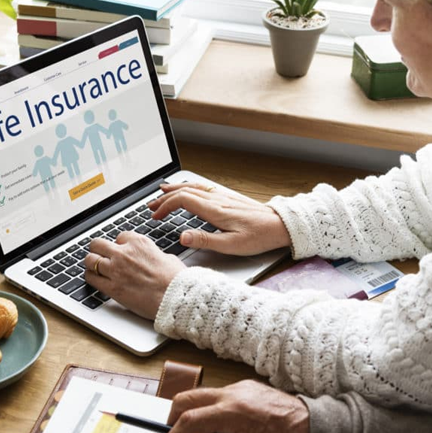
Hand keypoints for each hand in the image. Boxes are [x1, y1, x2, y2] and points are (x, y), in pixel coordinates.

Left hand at [83, 232, 185, 319]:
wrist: (175, 297)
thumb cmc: (175, 280)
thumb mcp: (167, 258)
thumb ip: (153, 254)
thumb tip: (152, 257)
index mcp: (139, 243)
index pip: (120, 236)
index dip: (119, 244)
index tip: (120, 249)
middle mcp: (124, 254)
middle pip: (98, 244)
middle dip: (98, 249)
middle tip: (99, 254)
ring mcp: (116, 270)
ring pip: (90, 260)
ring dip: (91, 263)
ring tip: (93, 267)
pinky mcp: (112, 288)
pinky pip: (91, 278)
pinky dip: (91, 277)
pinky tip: (94, 279)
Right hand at [148, 182, 290, 255]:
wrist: (280, 225)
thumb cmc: (259, 237)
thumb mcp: (231, 245)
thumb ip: (205, 240)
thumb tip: (182, 237)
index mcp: (215, 211)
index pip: (182, 201)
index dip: (165, 206)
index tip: (156, 216)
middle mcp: (217, 200)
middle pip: (185, 191)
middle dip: (165, 198)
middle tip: (151, 206)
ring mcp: (223, 197)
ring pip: (194, 187)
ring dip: (175, 189)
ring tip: (162, 192)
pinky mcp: (229, 198)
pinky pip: (203, 187)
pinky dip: (189, 187)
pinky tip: (188, 190)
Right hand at [159, 380, 309, 432]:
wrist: (318, 426)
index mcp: (233, 412)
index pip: (188, 422)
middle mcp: (234, 393)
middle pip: (185, 400)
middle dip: (174, 424)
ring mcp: (240, 388)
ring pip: (200, 396)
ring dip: (192, 418)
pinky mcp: (247, 388)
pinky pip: (217, 396)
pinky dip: (209, 413)